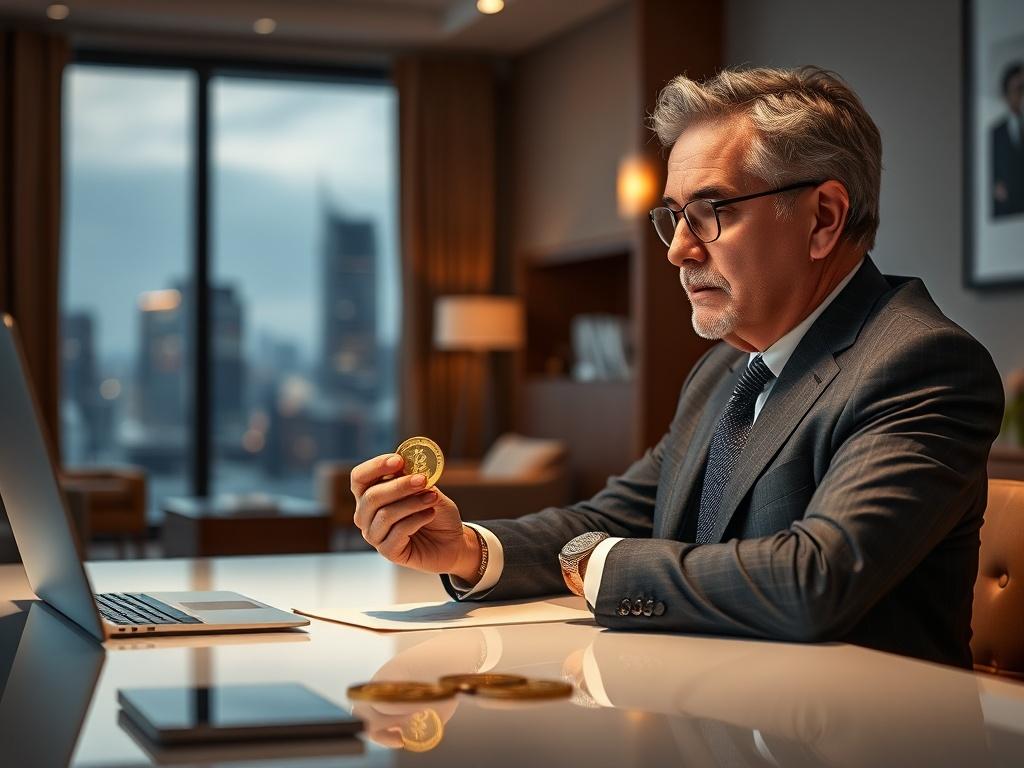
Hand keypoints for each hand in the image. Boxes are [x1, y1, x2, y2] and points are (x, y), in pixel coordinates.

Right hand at [350, 453, 481, 579]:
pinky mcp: (388, 551)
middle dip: (399, 486)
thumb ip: (415, 478)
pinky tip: (431, 513)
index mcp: (369, 494)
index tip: (398, 460)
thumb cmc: (434, 511)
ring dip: (412, 503)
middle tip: (422, 479)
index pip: (359, 477)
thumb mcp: (427, 489)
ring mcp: (374, 535)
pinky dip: (417, 519)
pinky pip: (398, 532)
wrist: (451, 541)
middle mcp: (365, 515)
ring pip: (385, 514)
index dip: (376, 467)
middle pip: (371, 497)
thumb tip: (409, 465)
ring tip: (433, 497)